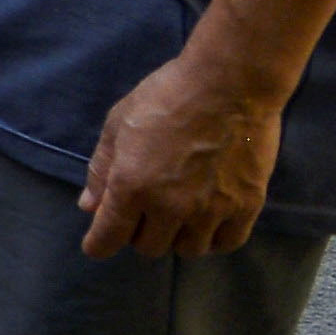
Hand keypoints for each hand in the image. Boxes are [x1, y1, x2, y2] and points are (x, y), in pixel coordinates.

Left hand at [77, 45, 285, 258]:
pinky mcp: (246, 206)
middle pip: (149, 248)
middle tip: (144, 213)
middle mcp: (170, 207)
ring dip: (177, 237)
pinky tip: (208, 223)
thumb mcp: (119, 124)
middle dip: (139, 234)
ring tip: (178, 216)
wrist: (230, 83)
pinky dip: (213, 239)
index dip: (98, 244)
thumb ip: (101, 169)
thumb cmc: (167, 95)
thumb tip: (89, 207)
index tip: (98, 242)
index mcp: (132, 186)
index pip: (108, 239)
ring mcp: (211, 209)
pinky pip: (227, 243)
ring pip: (188, 250)